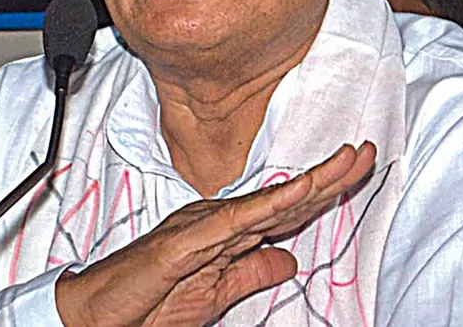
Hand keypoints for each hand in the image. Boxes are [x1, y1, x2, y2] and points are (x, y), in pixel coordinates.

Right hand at [54, 141, 376, 326]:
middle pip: (285, 196)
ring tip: (348, 161)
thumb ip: (252, 272)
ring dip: (312, 181)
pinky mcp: (185, 240)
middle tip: (368, 152)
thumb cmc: (146, 304)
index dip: (324, 190)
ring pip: (267, 200)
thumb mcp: (217, 293)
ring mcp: (202, 227)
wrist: (94, 315)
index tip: (358, 172)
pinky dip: (271, 203)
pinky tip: (301, 190)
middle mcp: (218, 221)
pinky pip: (235, 221)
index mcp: (226, 233)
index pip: (285, 208)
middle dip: (330, 175)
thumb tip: (289, 261)